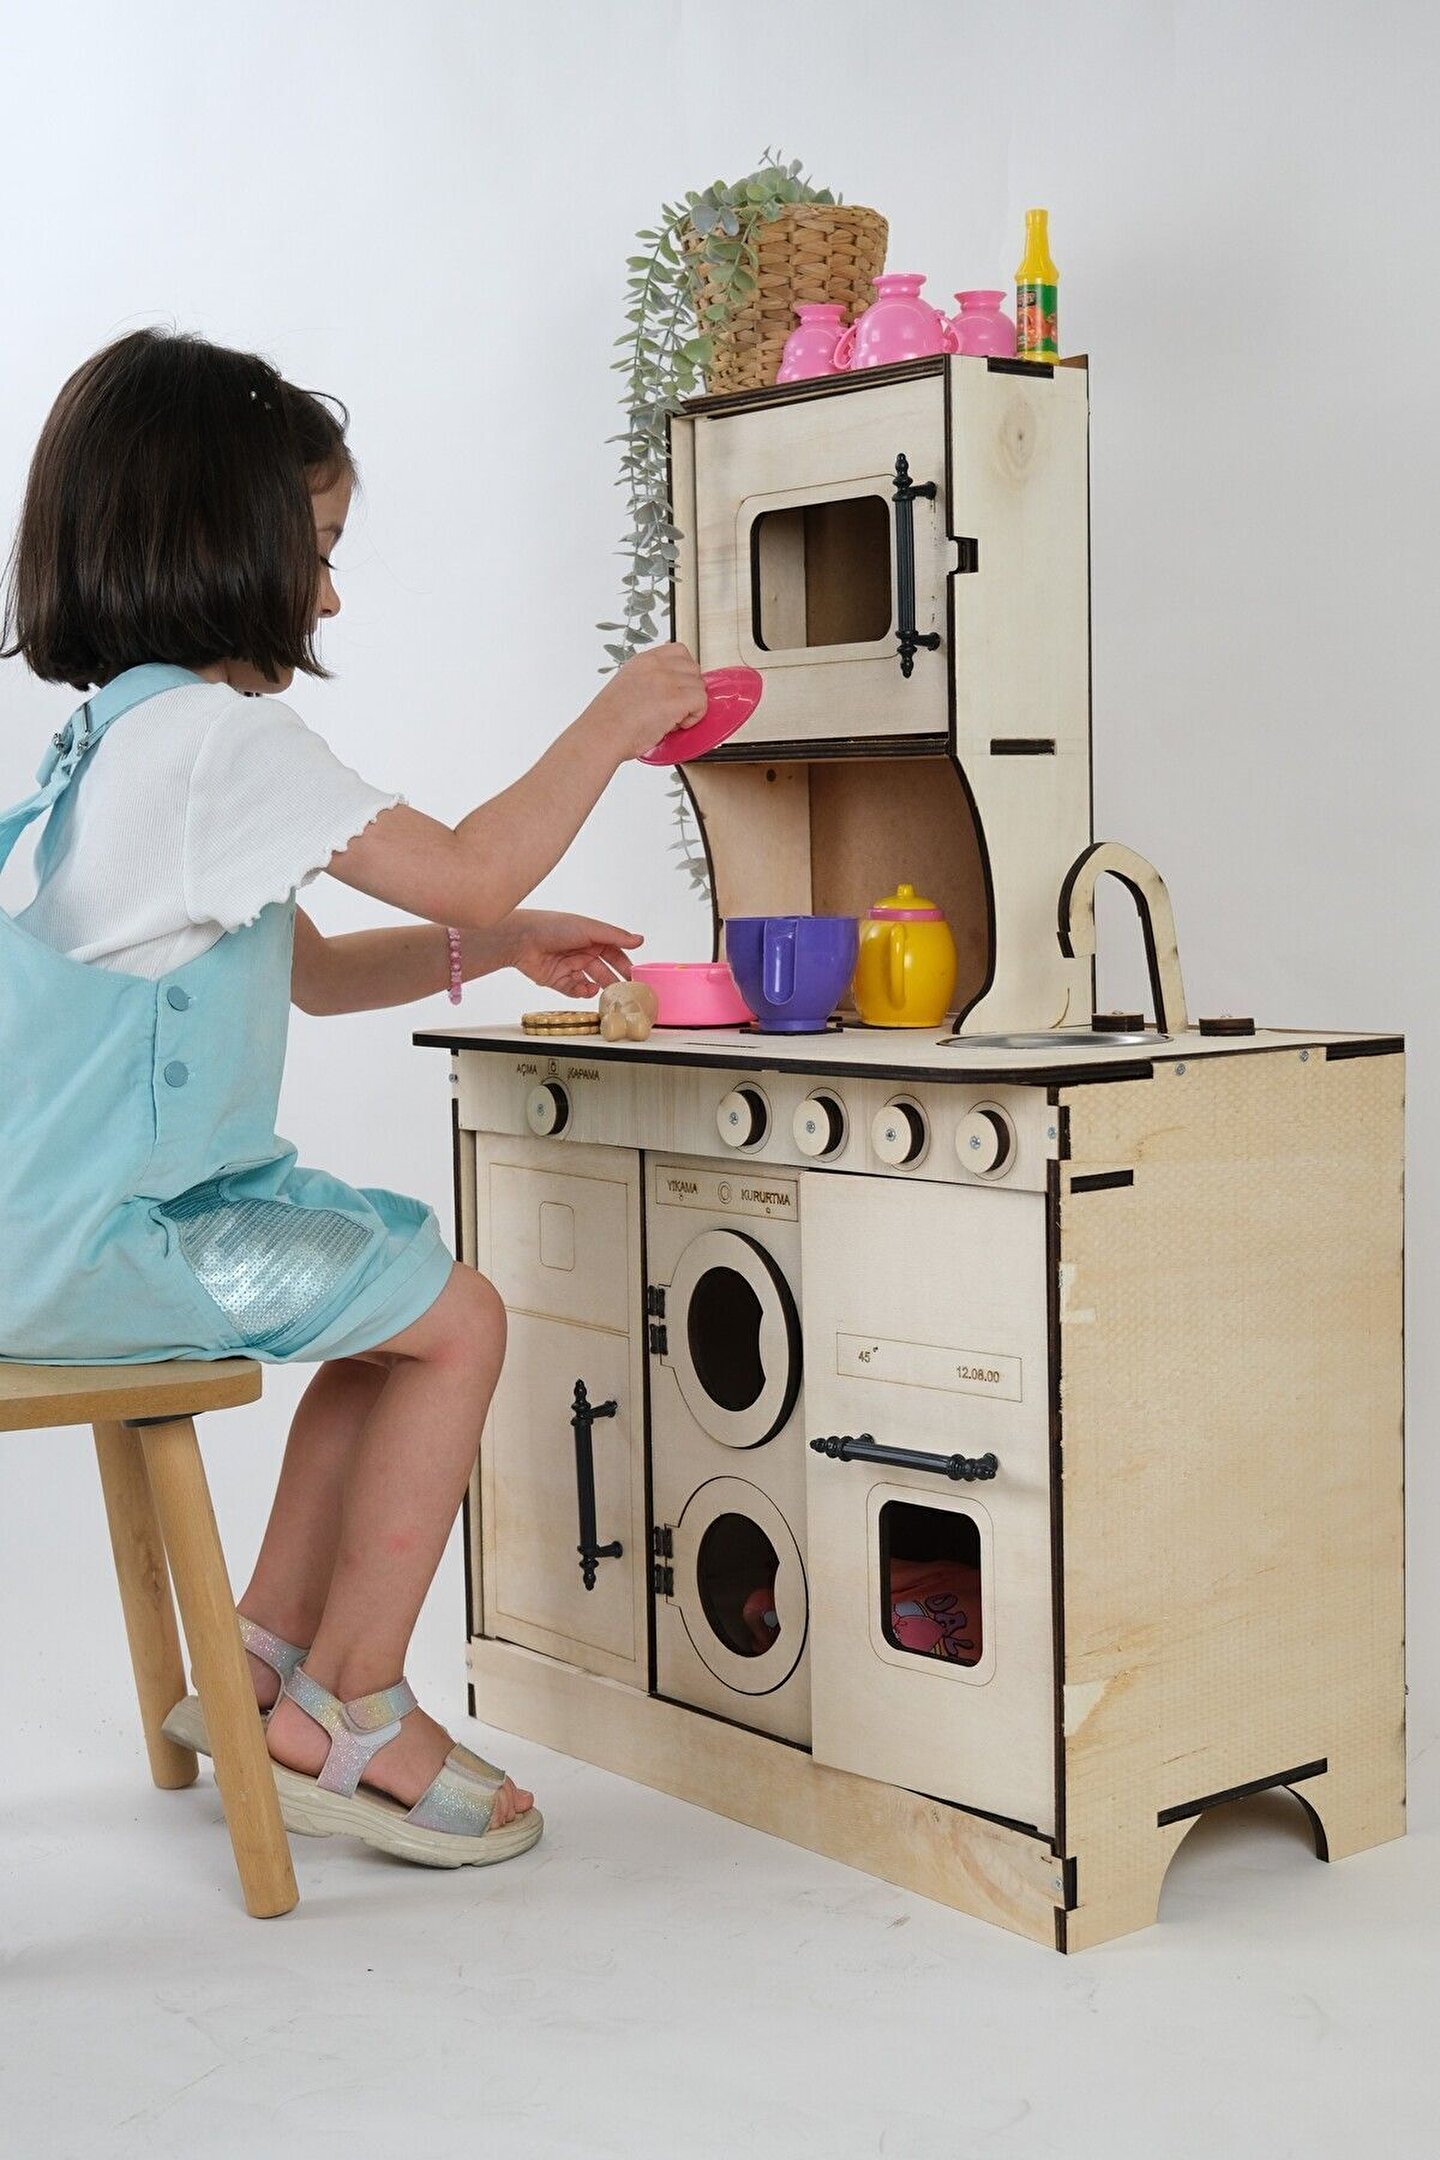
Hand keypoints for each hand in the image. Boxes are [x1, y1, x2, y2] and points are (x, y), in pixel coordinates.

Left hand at [500, 910, 642, 997]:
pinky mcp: (558, 980)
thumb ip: (616, 937)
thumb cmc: (554, 927)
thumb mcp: (590, 929)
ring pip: (592, 982)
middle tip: (627, 992)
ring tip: (610, 994)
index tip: (636, 975)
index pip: (614, 953)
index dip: (625, 964)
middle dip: (615, 980)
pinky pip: (576, 990)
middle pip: (604, 970)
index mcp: (591, 938)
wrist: (522, 939)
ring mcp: (570, 967)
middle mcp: (582, 952)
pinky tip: (588, 990)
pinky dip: (584, 991)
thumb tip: (639, 940)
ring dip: (601, 988)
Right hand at [583, 642, 707, 761]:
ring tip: (669, 719)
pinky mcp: (675, 699)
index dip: (684, 672)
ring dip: (690, 706)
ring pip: (700, 687)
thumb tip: (669, 687)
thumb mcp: (626, 685)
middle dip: (688, 690)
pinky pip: (702, 701)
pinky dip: (695, 716)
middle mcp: (656, 666)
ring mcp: (667, 680)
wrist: (601, 736)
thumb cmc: (609, 721)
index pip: (680, 651)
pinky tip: (676, 724)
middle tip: (672, 708)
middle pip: (694, 669)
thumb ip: (648, 679)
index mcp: (643, 661)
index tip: (676, 689)